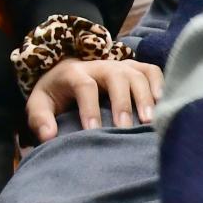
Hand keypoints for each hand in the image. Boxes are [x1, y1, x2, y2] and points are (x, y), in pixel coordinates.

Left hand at [26, 55, 161, 141]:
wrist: (66, 73)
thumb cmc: (55, 94)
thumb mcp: (39, 104)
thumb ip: (40, 119)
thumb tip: (49, 136)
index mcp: (74, 72)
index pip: (85, 86)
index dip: (90, 108)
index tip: (93, 131)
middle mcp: (100, 65)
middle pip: (117, 77)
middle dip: (122, 103)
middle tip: (125, 128)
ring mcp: (120, 65)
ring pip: (137, 74)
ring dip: (144, 97)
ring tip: (148, 121)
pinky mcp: (133, 68)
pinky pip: (151, 70)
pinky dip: (160, 84)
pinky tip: (163, 103)